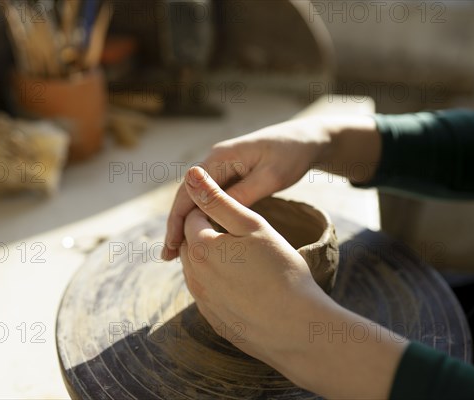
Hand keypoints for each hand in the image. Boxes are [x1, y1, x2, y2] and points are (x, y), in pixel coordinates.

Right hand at [162, 117, 331, 259]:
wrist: (306, 139)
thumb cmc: (291, 155)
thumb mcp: (271, 177)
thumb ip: (244, 193)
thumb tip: (217, 214)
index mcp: (220, 157)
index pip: (189, 191)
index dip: (178, 220)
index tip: (172, 246)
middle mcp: (214, 161)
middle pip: (186, 196)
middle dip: (175, 226)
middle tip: (167, 257)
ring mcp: (220, 168)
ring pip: (195, 199)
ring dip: (185, 224)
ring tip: (176, 253)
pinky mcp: (228, 176)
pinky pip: (208, 199)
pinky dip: (199, 218)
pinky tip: (197, 236)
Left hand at [179, 166, 405, 398]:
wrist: (299, 328)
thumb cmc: (281, 271)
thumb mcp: (252, 226)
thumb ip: (219, 200)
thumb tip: (191, 175)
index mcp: (200, 248)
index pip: (192, 218)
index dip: (210, 210)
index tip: (232, 212)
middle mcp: (194, 276)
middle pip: (189, 245)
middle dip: (205, 234)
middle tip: (236, 232)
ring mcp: (203, 302)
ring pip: (196, 270)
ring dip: (209, 259)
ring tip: (240, 256)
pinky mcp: (215, 321)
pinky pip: (207, 294)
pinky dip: (218, 284)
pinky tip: (243, 283)